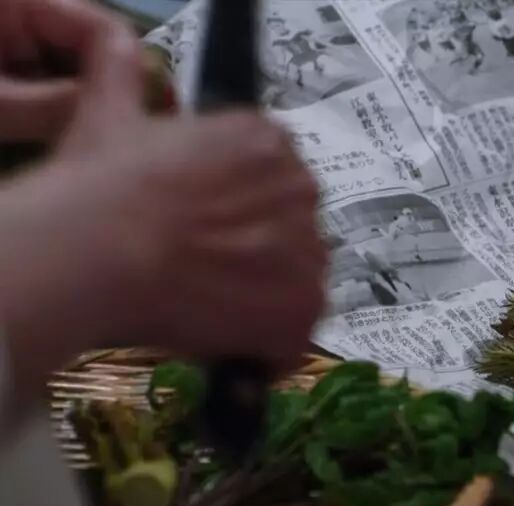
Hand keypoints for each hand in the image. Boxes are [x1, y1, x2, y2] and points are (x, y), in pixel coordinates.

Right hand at [0, 21, 325, 407]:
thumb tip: (119, 39)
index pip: (274, 182)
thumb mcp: (113, 112)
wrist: (97, 252)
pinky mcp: (303, 308)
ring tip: (207, 310)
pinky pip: (293, 336)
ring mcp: (308, 250)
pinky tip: (226, 345)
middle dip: (258, 256)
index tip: (205, 233)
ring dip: (262, 302)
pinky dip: (264, 350)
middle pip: (292, 232)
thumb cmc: (100, 188)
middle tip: (202, 274)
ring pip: (295, 283)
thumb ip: (128, 72)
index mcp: (266, 139)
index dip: (240, 215)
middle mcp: (302, 188)